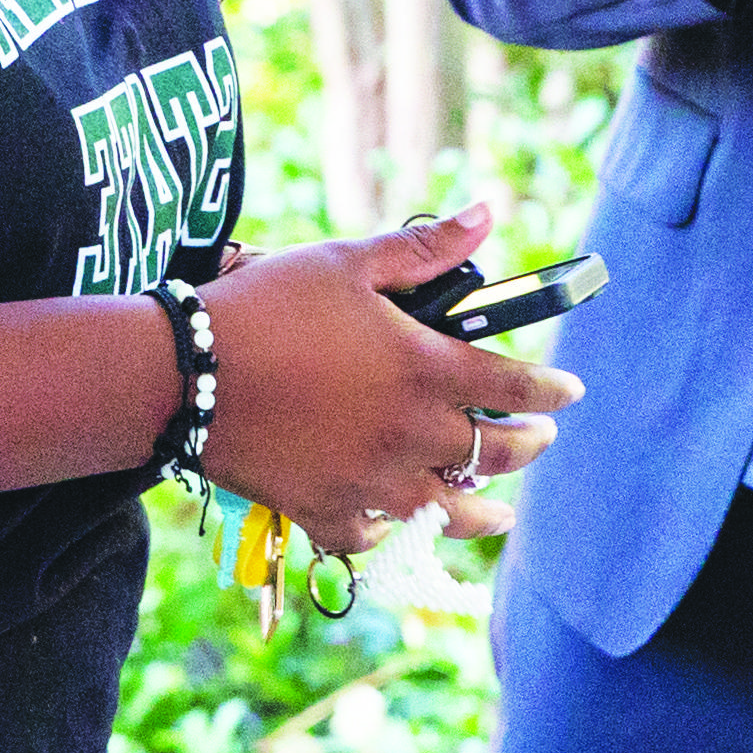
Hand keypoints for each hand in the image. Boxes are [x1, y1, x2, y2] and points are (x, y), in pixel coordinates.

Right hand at [200, 200, 579, 554]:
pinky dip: (393, 533)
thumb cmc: (266, 306)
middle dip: (528, 445)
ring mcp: (371, 483)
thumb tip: (486, 214)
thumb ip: (423, 248)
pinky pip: (375, 539)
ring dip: (484, 511)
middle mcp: (410, 436)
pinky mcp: (326, 512)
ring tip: (500, 511)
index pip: (516, 386)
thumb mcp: (347, 263)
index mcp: (425, 370)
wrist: (183, 373)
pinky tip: (401, 526)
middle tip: (537, 439)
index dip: (551, 389)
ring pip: (450, 513)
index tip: (570, 390)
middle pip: (496, 454)